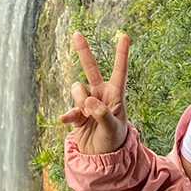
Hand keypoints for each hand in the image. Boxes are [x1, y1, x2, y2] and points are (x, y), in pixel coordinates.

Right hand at [60, 32, 129, 153]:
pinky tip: (66, 121)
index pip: (119, 71)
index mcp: (115, 95)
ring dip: (78, 100)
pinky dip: (68, 114)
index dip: (121, 54)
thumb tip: (88, 101)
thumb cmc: (113, 141)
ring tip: (85, 116)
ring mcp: (87, 103)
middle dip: (83, 51)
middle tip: (76, 33)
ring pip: (77, 89)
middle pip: (90, 68)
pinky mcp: (77, 114)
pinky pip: (69, 108)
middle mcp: (100, 95)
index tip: (124, 35)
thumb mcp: (112, 129)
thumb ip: (101, 114)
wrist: (101, 158)